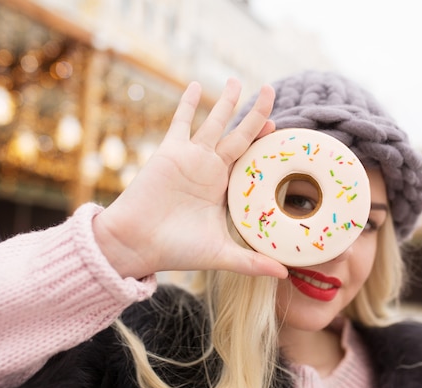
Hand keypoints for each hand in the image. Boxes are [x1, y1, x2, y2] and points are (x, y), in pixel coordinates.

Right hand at [93, 79, 287, 278]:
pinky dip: (188, 104)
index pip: (251, 161)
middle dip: (255, 114)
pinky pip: (181, 122)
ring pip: (214, 123)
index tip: (282, 131)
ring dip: (226, 101)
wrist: (136, 244)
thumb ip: (252, 262)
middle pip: (239, 135)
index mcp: (224, 190)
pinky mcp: (170, 152)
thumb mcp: (221, 254)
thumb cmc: (176, 251)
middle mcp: (211, 171)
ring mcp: (191, 159)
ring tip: (238, 80)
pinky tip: (195, 85)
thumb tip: (284, 273)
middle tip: (271, 91)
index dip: (265, 145)